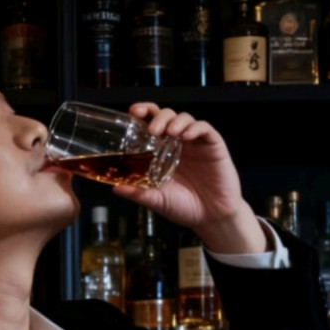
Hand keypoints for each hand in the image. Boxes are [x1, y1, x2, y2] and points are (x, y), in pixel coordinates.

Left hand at [112, 103, 268, 254]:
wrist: (211, 218)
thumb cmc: (184, 207)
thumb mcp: (157, 200)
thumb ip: (139, 193)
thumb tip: (115, 189)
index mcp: (162, 151)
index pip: (151, 123)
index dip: (143, 113)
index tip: (133, 112)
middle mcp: (178, 143)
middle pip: (167, 115)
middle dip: (158, 116)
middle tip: (152, 130)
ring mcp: (196, 143)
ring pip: (185, 118)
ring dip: (175, 121)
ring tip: (169, 132)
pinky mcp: (214, 146)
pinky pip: (205, 129)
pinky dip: (195, 128)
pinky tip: (187, 136)